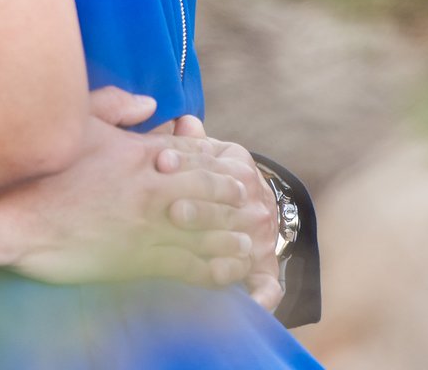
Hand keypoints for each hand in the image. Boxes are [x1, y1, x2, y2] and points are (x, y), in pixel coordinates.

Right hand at [0, 87, 262, 291]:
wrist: (12, 218)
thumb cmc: (41, 171)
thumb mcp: (77, 123)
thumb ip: (115, 106)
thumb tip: (150, 103)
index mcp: (141, 153)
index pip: (197, 154)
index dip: (224, 164)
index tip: (243, 172)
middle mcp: (152, 187)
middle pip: (212, 191)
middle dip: (239, 202)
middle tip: (261, 209)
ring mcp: (146, 225)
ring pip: (207, 231)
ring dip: (233, 238)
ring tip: (252, 244)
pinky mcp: (135, 260)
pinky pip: (187, 267)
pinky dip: (213, 271)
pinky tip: (228, 273)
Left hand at [168, 115, 283, 311]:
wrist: (257, 212)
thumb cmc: (212, 179)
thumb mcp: (205, 154)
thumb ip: (190, 141)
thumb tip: (183, 121)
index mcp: (237, 167)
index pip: (211, 163)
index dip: (184, 161)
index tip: (160, 161)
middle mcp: (252, 203)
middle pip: (226, 206)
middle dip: (200, 208)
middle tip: (173, 211)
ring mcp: (260, 239)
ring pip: (241, 245)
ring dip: (221, 251)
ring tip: (197, 256)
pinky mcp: (265, 272)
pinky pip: (267, 287)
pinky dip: (260, 297)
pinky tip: (248, 306)